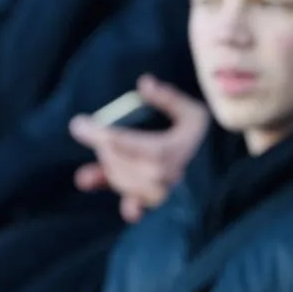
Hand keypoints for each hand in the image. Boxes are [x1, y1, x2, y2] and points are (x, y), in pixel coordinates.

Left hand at [69, 76, 209, 221]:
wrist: (214, 160)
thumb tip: (145, 84)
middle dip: (102, 148)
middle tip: (90, 131)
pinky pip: (138, 207)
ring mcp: (161, 190)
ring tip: (99, 155)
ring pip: (124, 183)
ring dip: (106, 169)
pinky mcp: (155, 200)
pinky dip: (130, 207)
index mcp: (174, 148)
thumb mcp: (191, 109)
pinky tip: (125, 207)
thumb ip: (168, 97)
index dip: (100, 134)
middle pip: (122, 164)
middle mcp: (167, 173)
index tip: (78, 124)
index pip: (128, 144)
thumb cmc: (196, 131)